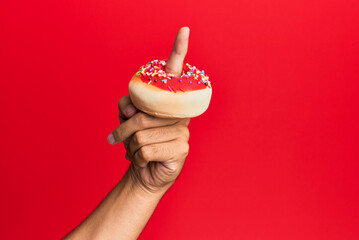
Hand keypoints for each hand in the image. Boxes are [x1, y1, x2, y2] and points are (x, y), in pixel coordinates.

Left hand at [108, 27, 190, 192]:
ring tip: (137, 151)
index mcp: (168, 104)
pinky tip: (146, 160)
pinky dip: (138, 158)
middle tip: (116, 139)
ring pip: (142, 134)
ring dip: (131, 146)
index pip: (176, 75)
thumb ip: (127, 107)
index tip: (184, 30)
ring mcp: (183, 131)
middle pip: (144, 114)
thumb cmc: (137, 143)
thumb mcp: (127, 121)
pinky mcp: (181, 149)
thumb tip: (130, 107)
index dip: (179, 52)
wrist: (145, 172)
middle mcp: (179, 114)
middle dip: (124, 129)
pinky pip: (147, 149)